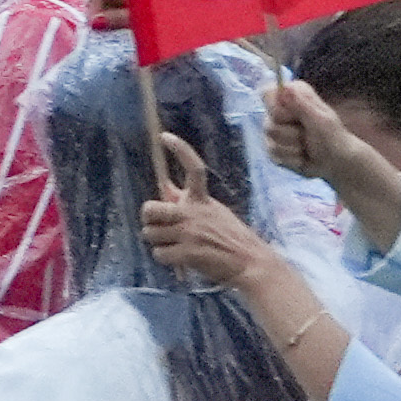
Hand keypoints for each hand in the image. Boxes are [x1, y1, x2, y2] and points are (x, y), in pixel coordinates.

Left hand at [139, 132, 274, 288]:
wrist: (251, 263)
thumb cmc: (233, 238)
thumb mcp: (214, 212)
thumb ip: (189, 202)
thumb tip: (166, 188)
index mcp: (203, 200)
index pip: (194, 167)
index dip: (180, 149)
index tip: (165, 137)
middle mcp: (193, 213)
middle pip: (150, 208)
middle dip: (149, 219)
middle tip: (158, 226)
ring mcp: (188, 233)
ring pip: (150, 234)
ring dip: (159, 242)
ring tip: (175, 247)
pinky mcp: (186, 254)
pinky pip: (158, 254)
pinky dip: (165, 259)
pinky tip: (179, 260)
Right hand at [269, 80, 400, 247]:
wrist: (337, 162)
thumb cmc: (333, 137)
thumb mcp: (320, 120)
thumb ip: (302, 104)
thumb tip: (285, 87)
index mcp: (292, 96)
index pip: (267, 93)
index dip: (275, 107)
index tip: (290, 116)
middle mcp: (281, 110)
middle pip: (267, 121)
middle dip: (289, 133)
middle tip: (306, 135)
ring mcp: (275, 131)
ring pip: (269, 140)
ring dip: (292, 148)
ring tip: (306, 147)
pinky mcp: (274, 149)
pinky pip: (272, 154)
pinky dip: (290, 159)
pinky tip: (301, 157)